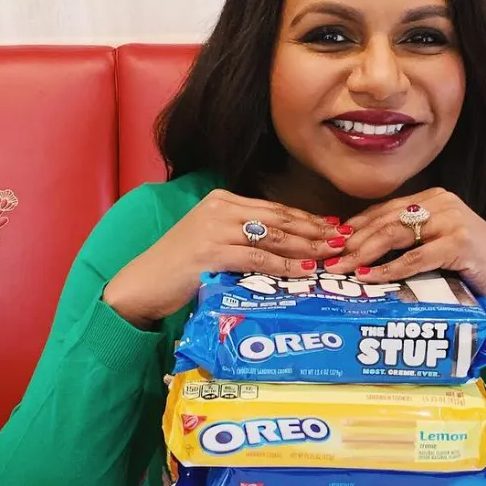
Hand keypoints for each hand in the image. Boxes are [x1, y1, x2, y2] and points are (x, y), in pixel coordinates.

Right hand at [103, 189, 344, 328]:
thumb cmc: (177, 268)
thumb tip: (281, 246)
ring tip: (331, 255)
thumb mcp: (211, 242)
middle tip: (343, 240)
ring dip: (306, 247)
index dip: (307, 218)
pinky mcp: (210, 252)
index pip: (274, 208)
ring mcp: (214, 229)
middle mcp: (219, 208)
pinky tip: (304, 271)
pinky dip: (284, 265)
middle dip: (314, 230)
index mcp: (221, 200)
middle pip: (279, 218)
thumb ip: (240, 237)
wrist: (142, 284)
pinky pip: (257, 258)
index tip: (333, 227)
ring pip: (272, 236)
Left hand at [330, 188, 485, 329]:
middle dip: (351, 242)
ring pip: (394, 235)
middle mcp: (442, 202)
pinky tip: (369, 279)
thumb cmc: (475, 270)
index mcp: (434, 198)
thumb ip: (408, 243)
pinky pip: (415, 257)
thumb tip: (360, 254)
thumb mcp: (437, 248)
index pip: (382, 211)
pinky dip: (389, 269)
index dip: (353, 228)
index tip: (329, 246)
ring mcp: (453, 220)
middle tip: (326, 261)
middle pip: (384, 220)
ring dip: (362, 254)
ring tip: (340, 270)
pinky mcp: (461, 242)